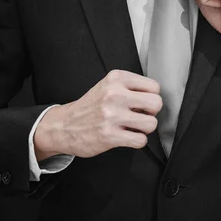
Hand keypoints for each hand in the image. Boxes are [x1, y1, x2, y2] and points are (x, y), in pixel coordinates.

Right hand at [34, 70, 161, 160]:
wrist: (64, 125)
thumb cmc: (90, 107)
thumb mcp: (108, 86)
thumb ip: (130, 87)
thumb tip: (156, 98)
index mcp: (116, 79)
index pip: (154, 87)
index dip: (151, 97)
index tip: (141, 103)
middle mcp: (114, 95)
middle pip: (156, 103)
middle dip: (151, 112)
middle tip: (140, 115)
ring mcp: (111, 115)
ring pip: (151, 123)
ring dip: (144, 129)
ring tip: (133, 127)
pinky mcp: (110, 135)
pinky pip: (140, 140)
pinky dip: (137, 141)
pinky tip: (127, 136)